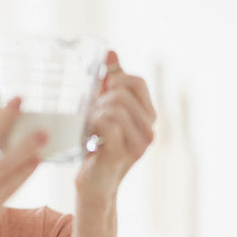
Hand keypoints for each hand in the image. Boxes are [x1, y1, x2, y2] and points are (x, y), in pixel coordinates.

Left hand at [75, 51, 156, 203]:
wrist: (94, 184)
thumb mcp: (104, 109)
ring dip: (95, 111)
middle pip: (124, 92)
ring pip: (116, 106)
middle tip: (90, 113)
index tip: (99, 90)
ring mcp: (138, 143)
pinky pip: (108, 123)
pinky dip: (93, 122)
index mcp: (147, 115)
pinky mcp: (121, 154)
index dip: (115, 78)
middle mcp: (149, 128)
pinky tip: (88, 134)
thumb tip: (111, 51)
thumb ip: (110, 83)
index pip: (137, 81)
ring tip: (88, 125)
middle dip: (101, 96)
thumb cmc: (97, 146)